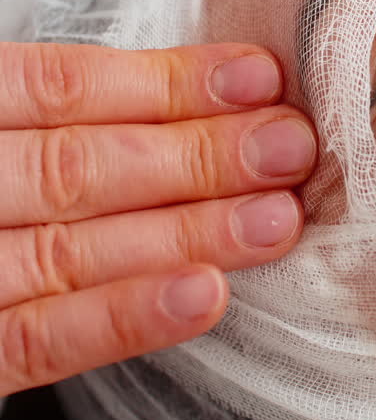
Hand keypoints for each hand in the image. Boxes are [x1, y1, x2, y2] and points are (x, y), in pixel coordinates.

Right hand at [0, 41, 315, 396]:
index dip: (166, 81)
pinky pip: (37, 343)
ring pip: (72, 250)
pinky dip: (121, 318)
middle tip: (294, 146)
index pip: (62, 86)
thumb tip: (185, 104)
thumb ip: (52, 123)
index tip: (260, 77)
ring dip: (187, 231)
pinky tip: (205, 297)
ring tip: (278, 218)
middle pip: (80, 166)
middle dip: (199, 154)